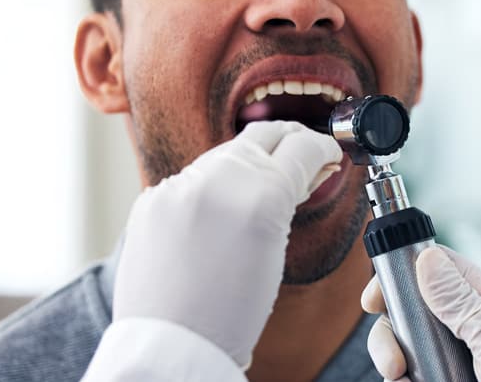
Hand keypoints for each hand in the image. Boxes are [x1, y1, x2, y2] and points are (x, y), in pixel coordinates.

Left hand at [113, 121, 341, 368]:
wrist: (171, 346)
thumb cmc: (229, 316)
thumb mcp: (277, 252)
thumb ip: (287, 200)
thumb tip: (303, 171)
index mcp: (262, 196)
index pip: (303, 146)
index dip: (323, 148)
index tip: (328, 155)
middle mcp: (219, 179)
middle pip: (265, 133)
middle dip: (289, 141)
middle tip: (302, 156)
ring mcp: (180, 185)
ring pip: (226, 154)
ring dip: (248, 166)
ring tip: (258, 194)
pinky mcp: (152, 198)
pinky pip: (190, 180)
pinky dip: (210, 190)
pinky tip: (217, 216)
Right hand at [362, 245, 480, 381]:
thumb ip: (458, 298)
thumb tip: (426, 258)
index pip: (433, 271)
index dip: (401, 276)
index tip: (376, 297)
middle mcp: (463, 331)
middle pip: (407, 315)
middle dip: (389, 333)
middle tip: (392, 360)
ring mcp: (452, 363)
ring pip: (402, 352)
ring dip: (391, 361)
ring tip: (399, 378)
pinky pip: (407, 381)